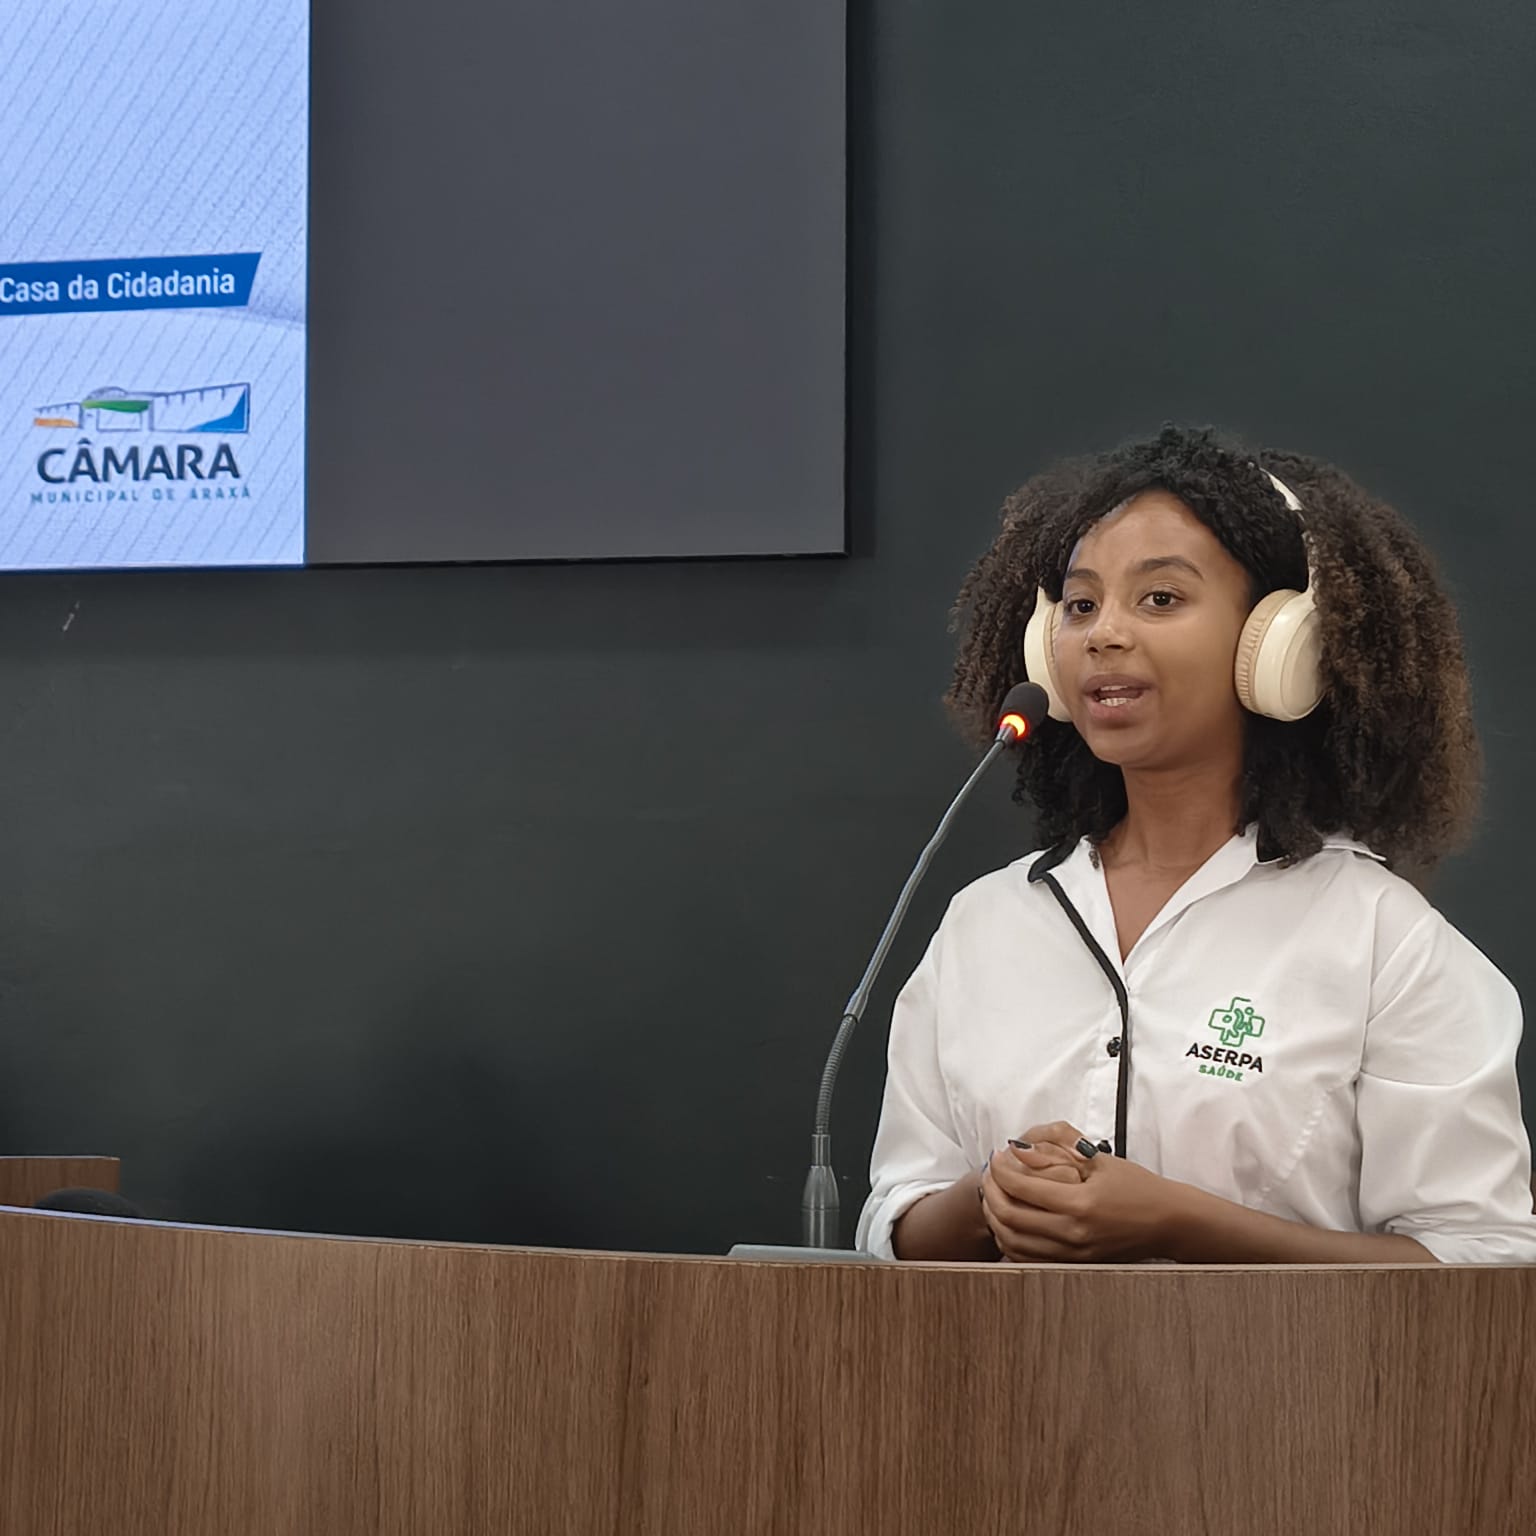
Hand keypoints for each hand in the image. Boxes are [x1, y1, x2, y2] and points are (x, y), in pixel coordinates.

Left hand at [983, 1121, 1186, 1262]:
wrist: (1168, 1222)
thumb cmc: (1137, 1187)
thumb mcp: (1099, 1161)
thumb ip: (1056, 1155)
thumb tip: (1018, 1150)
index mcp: (1081, 1204)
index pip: (1022, 1189)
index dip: (1001, 1171)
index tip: (996, 1158)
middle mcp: (1074, 1234)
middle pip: (1010, 1218)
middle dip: (992, 1193)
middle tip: (990, 1175)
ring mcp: (1074, 1254)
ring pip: (1014, 1243)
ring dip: (996, 1219)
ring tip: (994, 1196)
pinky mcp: (1076, 1264)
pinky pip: (1029, 1259)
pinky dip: (1011, 1241)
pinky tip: (1010, 1222)